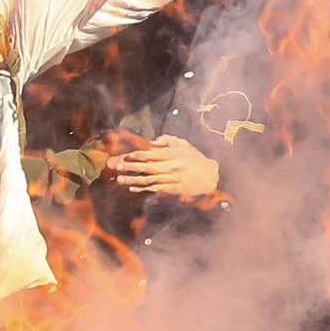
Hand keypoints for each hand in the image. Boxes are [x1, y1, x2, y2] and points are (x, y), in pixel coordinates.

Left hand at [100, 131, 221, 201]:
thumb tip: (154, 141)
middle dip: (132, 167)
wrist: (211, 176)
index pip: (154, 154)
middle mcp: (172, 166)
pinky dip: (144, 189)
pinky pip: (156, 189)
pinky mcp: (174, 189)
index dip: (140, 154)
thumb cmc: (195, 158)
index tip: (128, 155)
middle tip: (118, 167)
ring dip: (133, 179)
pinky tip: (133, 188)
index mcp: (174, 154)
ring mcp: (173, 179)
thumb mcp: (184, 145)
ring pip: (150, 179)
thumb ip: (168, 140)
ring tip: (120, 179)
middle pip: (149, 167)